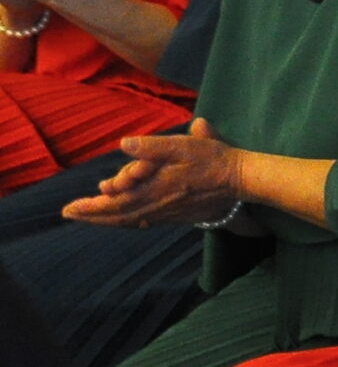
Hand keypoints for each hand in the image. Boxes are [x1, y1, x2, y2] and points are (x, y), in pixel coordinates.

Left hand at [60, 118, 239, 226]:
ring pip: (130, 220)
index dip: (92, 206)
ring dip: (106, 220)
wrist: (240, 180)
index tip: (70, 207)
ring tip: (87, 218)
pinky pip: (143, 221)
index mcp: (156, 188)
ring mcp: (168, 211)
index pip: (116, 201)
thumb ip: (153, 147)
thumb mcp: (184, 145)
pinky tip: (120, 220)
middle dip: (92, 215)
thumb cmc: (213, 159)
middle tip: (69, 214)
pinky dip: (125, 222)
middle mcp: (158, 204)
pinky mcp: (176, 214)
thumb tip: (124, 145)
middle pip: (119, 214)